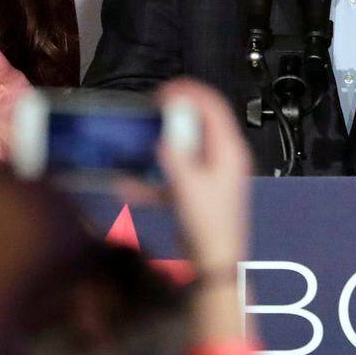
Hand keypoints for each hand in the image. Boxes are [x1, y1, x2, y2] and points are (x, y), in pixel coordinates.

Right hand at [155, 78, 252, 272]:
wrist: (214, 263)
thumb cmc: (208, 225)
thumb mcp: (187, 186)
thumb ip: (174, 156)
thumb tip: (163, 134)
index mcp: (228, 150)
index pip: (213, 107)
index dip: (190, 93)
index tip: (165, 91)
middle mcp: (223, 159)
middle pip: (200, 125)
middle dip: (174, 116)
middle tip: (150, 110)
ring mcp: (211, 176)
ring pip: (184, 150)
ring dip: (161, 145)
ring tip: (139, 139)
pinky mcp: (197, 194)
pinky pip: (173, 178)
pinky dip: (153, 179)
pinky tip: (127, 187)